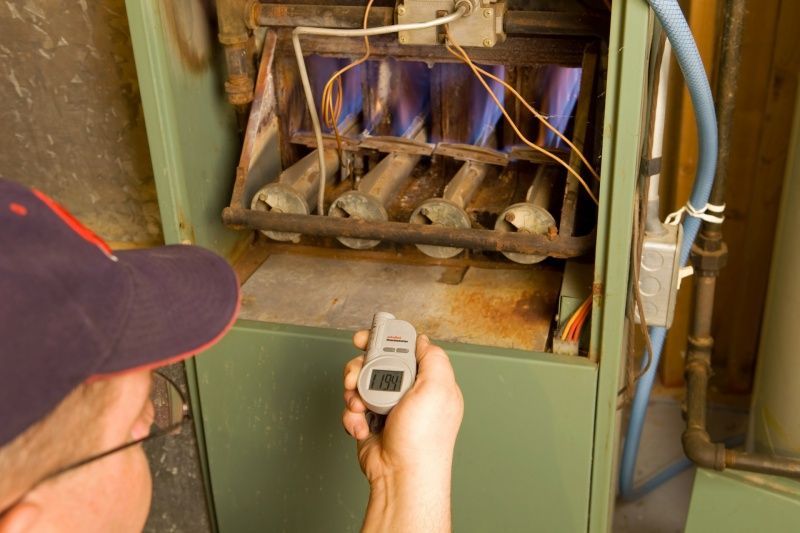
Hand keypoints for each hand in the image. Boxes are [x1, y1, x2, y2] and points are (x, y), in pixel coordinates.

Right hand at [343, 331, 462, 531]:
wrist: (401, 476)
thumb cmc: (423, 440)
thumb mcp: (438, 388)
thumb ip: (433, 358)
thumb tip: (423, 341)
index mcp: (428, 382)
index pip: (405, 348)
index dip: (385, 339)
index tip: (366, 338)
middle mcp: (408, 393)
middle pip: (376, 362)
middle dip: (361, 367)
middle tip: (354, 375)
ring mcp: (388, 407)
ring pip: (360, 383)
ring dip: (353, 393)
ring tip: (359, 406)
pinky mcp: (370, 422)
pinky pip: (352, 407)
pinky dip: (352, 415)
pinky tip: (361, 426)